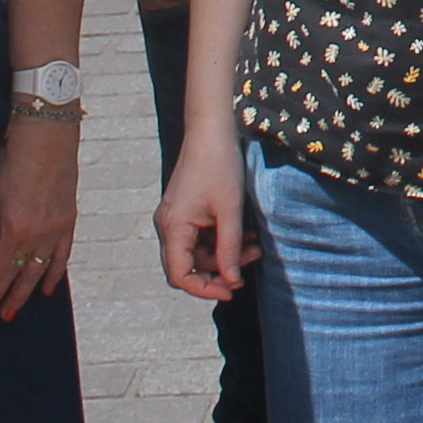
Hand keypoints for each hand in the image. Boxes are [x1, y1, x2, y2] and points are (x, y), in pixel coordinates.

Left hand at [0, 116, 79, 319]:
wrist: (48, 132)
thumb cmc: (12, 155)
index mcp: (11, 226)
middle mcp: (36, 234)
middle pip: (14, 275)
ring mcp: (55, 229)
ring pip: (37, 271)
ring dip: (22, 293)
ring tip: (10, 313)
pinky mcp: (68, 220)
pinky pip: (61, 256)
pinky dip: (53, 275)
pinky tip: (45, 290)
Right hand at [155, 125, 252, 300]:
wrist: (211, 132)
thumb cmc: (219, 166)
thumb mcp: (230, 211)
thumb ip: (229, 248)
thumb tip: (231, 279)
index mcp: (173, 228)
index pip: (180, 275)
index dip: (204, 289)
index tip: (231, 290)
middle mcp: (168, 227)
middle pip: (188, 267)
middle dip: (218, 272)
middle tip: (246, 272)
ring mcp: (176, 219)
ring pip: (198, 252)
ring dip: (225, 255)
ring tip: (254, 248)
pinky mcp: (186, 212)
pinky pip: (201, 237)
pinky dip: (221, 241)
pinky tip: (246, 236)